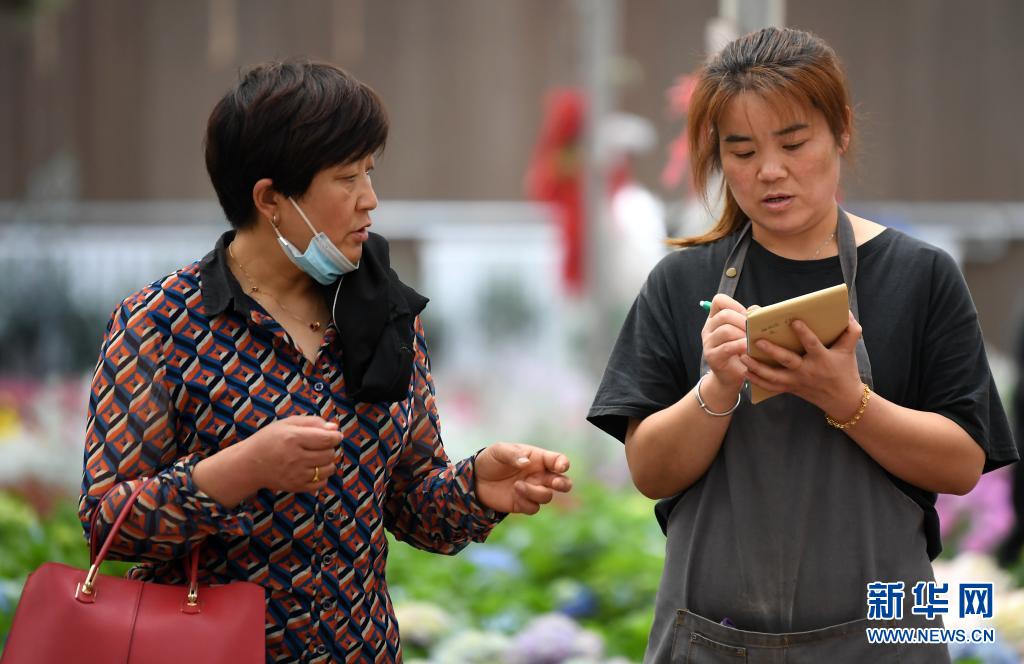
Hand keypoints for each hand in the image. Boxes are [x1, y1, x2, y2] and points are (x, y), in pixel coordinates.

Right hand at [240, 415, 342, 492]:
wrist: (249, 464)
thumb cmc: (269, 440)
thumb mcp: (287, 423)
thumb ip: (312, 422)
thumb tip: (334, 428)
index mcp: (293, 438)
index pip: (327, 439)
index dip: (336, 436)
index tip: (334, 435)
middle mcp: (295, 458)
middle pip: (329, 454)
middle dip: (330, 448)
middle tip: (322, 445)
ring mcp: (296, 474)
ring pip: (329, 469)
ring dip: (328, 462)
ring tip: (317, 456)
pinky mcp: (296, 487)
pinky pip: (321, 483)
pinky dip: (322, 476)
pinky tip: (313, 468)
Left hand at [474, 443, 571, 514]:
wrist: (475, 480)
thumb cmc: (490, 461)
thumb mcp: (499, 451)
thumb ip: (513, 454)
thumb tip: (526, 463)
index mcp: (537, 459)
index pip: (558, 461)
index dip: (563, 464)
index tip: (560, 467)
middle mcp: (539, 475)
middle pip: (563, 482)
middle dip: (563, 484)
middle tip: (555, 483)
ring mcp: (532, 491)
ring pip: (547, 497)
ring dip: (535, 493)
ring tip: (516, 486)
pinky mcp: (524, 504)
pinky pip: (534, 508)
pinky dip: (526, 503)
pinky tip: (514, 495)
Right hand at [701, 294, 748, 393]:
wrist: (730, 377)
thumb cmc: (740, 353)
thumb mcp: (743, 334)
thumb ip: (748, 320)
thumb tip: (756, 310)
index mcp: (715, 320)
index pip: (719, 301)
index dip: (735, 304)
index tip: (747, 315)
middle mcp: (708, 329)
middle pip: (724, 315)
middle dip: (743, 321)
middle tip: (755, 329)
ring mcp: (708, 343)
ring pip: (726, 330)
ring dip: (743, 334)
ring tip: (754, 340)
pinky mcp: (712, 356)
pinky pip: (727, 347)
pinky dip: (741, 346)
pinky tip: (749, 349)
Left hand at [740, 311, 864, 418]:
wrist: (842, 400)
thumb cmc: (845, 370)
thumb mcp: (850, 350)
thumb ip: (851, 330)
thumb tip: (846, 313)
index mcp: (822, 359)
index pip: (812, 344)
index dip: (804, 333)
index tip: (793, 320)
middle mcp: (807, 371)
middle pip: (788, 361)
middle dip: (772, 351)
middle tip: (757, 340)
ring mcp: (796, 381)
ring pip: (774, 376)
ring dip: (756, 367)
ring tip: (742, 356)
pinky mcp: (790, 388)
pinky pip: (770, 386)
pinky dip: (756, 380)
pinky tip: (744, 370)